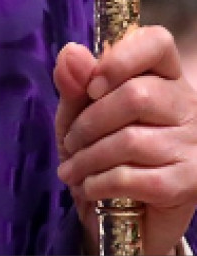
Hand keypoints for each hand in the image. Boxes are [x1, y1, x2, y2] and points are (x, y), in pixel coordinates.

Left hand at [55, 26, 196, 255]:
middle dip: (89, 121)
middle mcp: (186, 104)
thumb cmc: (99, 148)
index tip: (92, 86)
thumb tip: (71, 53)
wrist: (121, 212)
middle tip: (71, 141)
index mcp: (161, 75)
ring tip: (72, 169)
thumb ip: (74, 82)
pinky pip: (135, 178)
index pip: (156, 42)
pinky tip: (89, 187)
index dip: (121, 57)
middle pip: (137, 94)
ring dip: (88, 158)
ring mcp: (193, 143)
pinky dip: (100, 183)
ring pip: (131, 140)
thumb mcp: (77, 112)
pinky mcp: (189, 183)